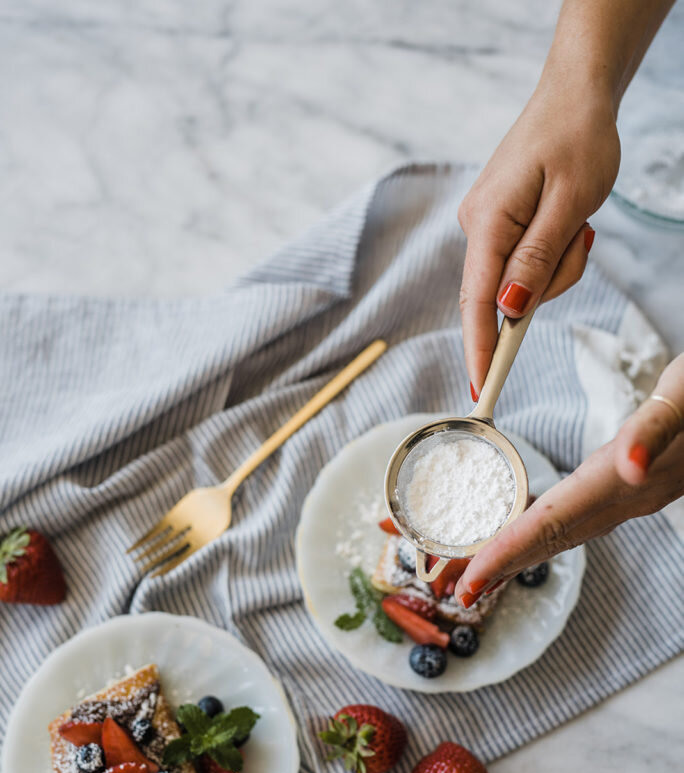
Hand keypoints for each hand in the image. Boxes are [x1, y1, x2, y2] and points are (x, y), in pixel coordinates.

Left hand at [454, 355, 683, 605]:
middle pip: (548, 541)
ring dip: (515, 557)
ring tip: (475, 576)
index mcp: (619, 479)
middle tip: (452, 591)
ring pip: (561, 536)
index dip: (506, 554)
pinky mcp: (635, 490)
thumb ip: (657, 429)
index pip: (551, 525)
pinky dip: (538, 535)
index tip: (467, 583)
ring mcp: (631, 499)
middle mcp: (624, 500)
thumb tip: (629, 466)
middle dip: (498, 568)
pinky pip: (574, 521)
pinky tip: (524, 536)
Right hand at [458, 74, 620, 395]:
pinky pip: (523, 262)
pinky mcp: (498, 224)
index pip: (477, 302)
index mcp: (488, 222)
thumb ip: (537, 259)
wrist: (575, 96)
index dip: (479, 349)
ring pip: (519, 280)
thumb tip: (510, 309)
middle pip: (503, 293)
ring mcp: (485, 225)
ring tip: (579, 222)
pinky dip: (552, 254)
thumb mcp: (570, 203)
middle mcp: (476, 226)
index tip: (480, 391)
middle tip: (581, 237)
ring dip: (557, 265)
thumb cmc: (578, 140)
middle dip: (544, 287)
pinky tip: (567, 223)